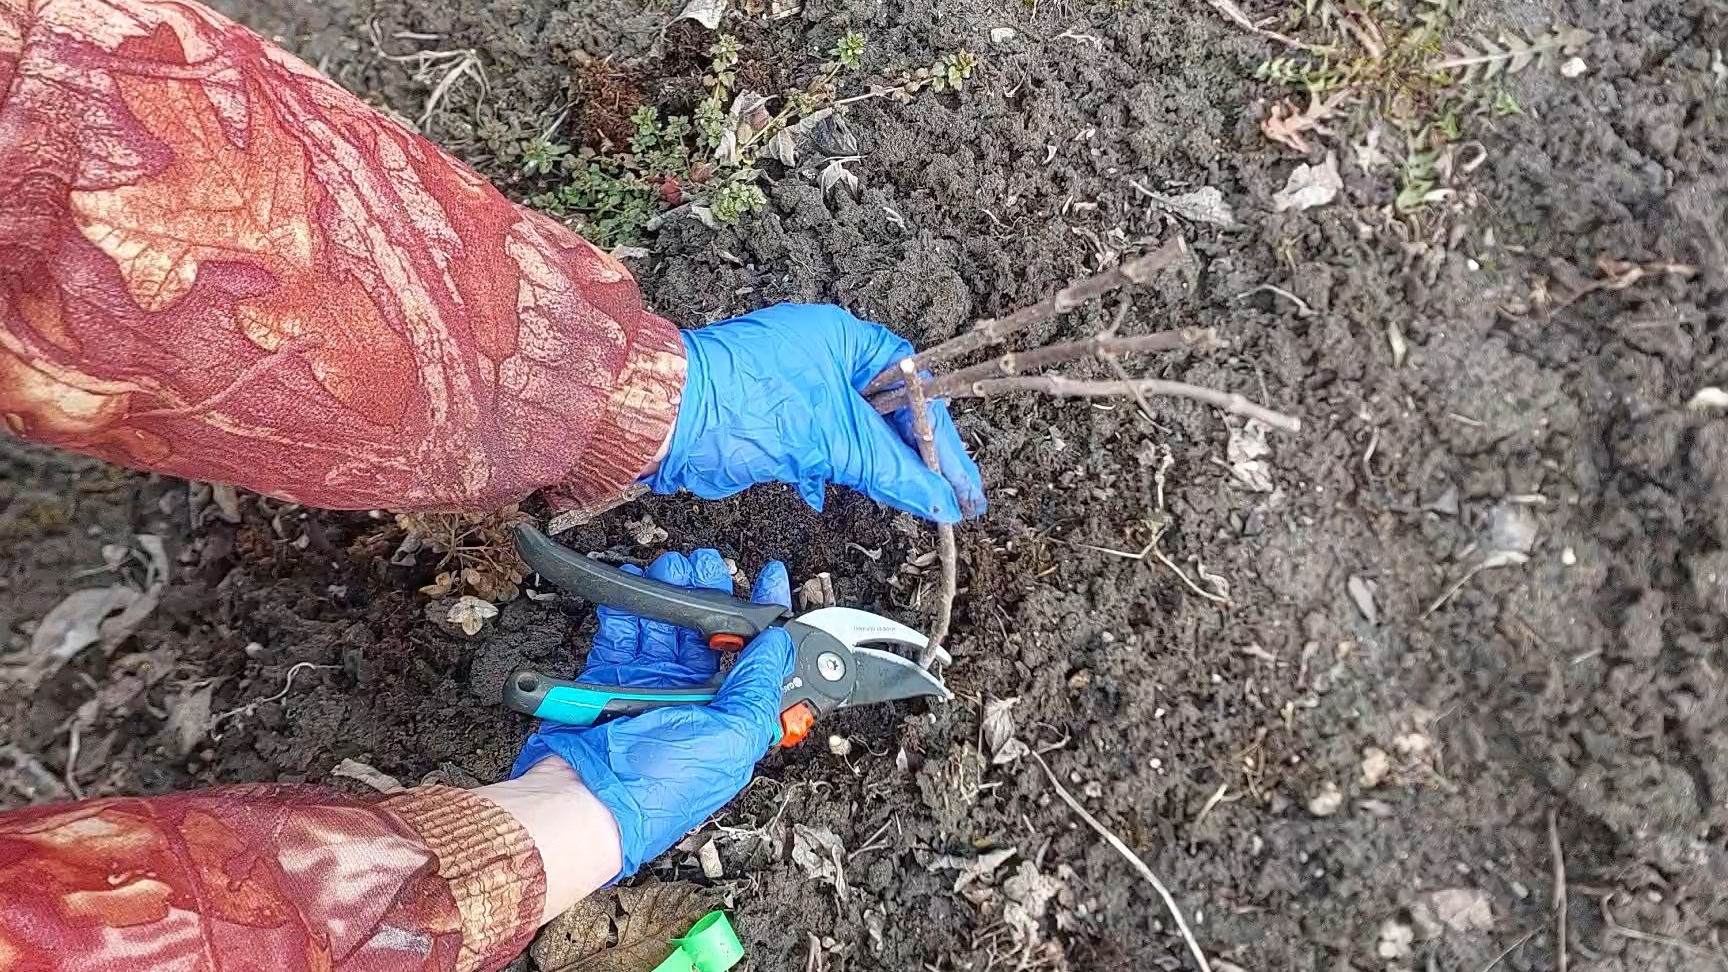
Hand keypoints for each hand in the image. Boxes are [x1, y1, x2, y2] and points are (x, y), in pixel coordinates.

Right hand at [510, 549, 793, 880]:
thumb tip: (779, 645)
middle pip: (709, 634)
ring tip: (670, 568)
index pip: (758, 658)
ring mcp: (650, 690)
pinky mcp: (610, 682)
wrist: (583, 802)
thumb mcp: (730, 738)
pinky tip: (632, 587)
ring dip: (670, 594)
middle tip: (707, 566)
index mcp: (730, 718)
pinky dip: (626, 608)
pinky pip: (622, 635)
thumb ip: (758, 686)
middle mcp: (693, 703)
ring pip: (667, 628)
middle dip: (710, 594)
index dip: (766, 616)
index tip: (769, 578)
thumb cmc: (654, 788)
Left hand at [643, 303, 986, 522]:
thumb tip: (939, 497)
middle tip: (950, 499)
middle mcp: (823, 355)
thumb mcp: (830, 439)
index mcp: (844, 339)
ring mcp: (798, 385)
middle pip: (887, 411)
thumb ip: (890, 469)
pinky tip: (838, 493)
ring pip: (854, 431)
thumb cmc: (739, 404)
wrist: (663, 419)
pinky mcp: (774, 416)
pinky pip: (822, 443)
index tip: (959, 479)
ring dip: (877, 468)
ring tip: (911, 503)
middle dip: (914, 457)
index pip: (912, 387)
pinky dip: (835, 469)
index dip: (939, 436)